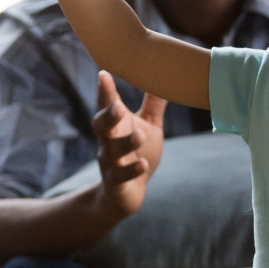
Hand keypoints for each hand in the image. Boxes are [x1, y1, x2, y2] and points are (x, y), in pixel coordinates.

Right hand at [90, 70, 165, 220]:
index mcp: (115, 124)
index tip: (103, 73)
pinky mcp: (116, 182)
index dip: (104, 90)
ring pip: (111, 151)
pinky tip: (142, 164)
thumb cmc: (138, 152)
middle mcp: (108, 141)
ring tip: (139, 135)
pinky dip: (131, 170)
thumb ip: (154, 104)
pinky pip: (119, 176)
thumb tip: (167, 76)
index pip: (107, 104)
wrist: (125, 193)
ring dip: (124, 143)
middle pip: (101, 126)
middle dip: (108, 116)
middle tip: (118, 106)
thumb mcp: (148, 126)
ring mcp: (110, 162)